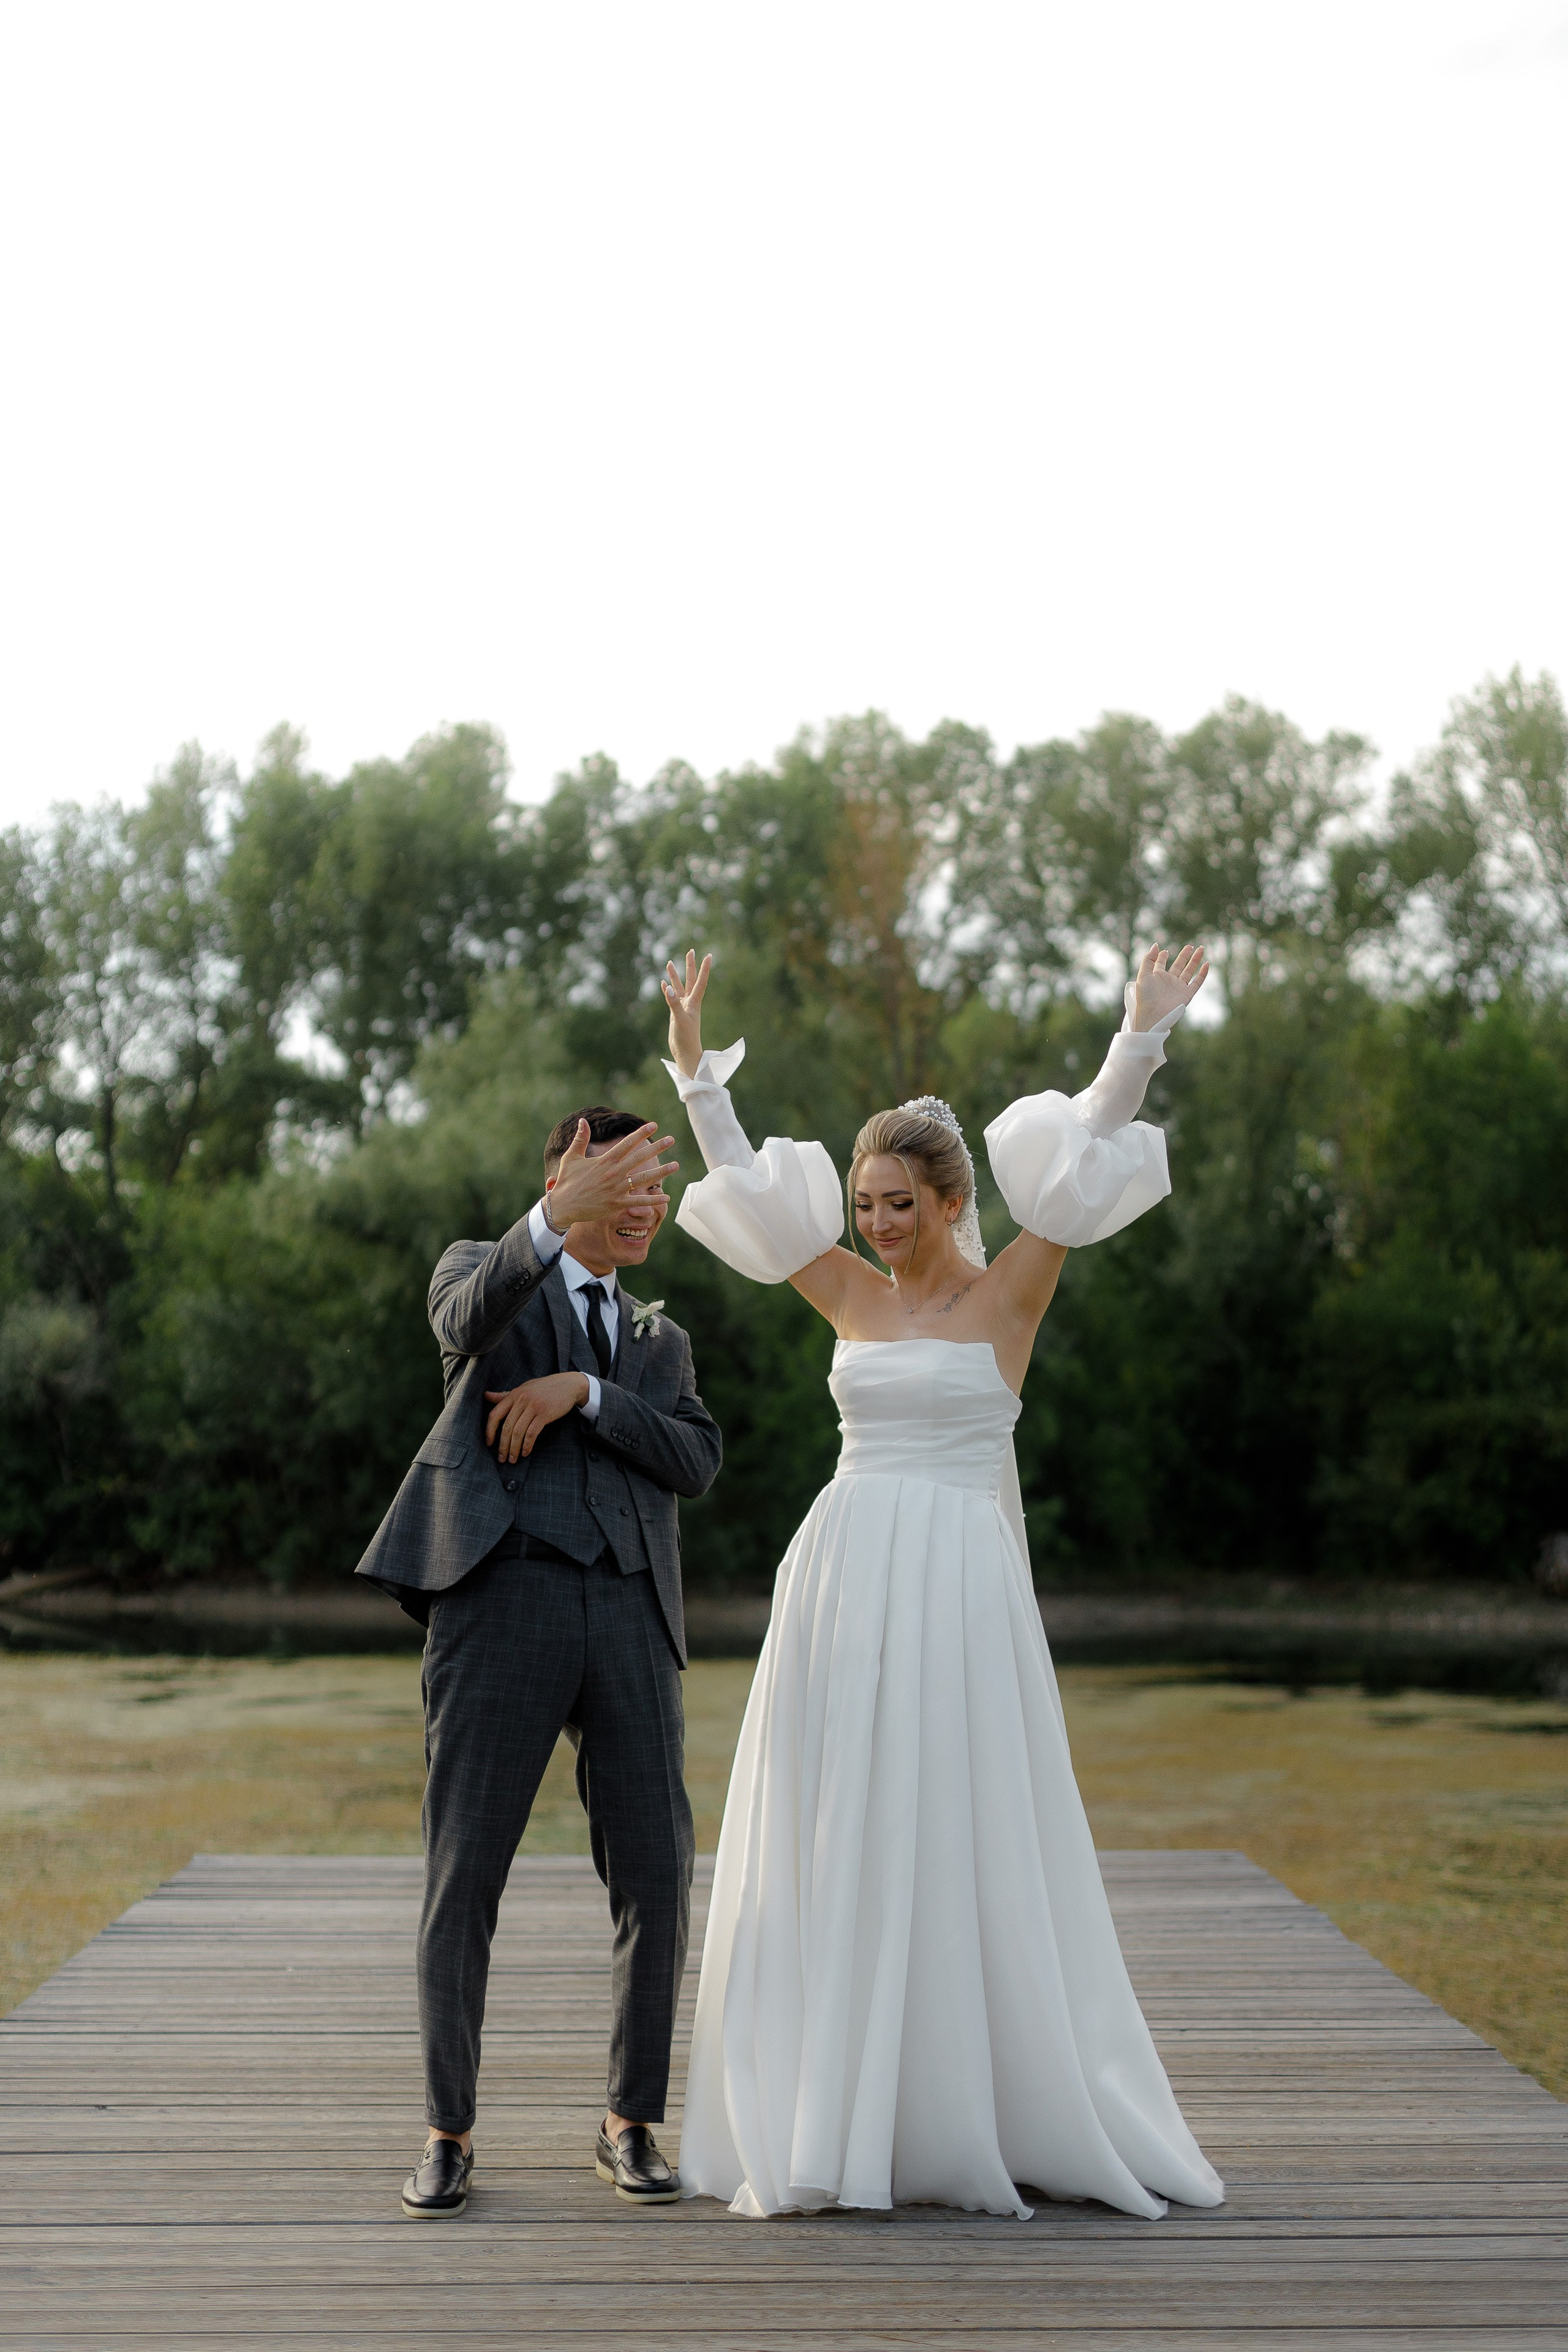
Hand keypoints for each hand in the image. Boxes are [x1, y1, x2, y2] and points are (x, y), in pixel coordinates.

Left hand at [484, 1373, 590, 1462]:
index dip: (489, 1431)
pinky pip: (532, 1433)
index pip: (495, 1414)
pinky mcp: (545, 1414)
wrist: (568, 1384)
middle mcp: (521, 1400)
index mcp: (514, 1394)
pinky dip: (527, 1445)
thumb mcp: (524, 1388)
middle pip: (507, 1427)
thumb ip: (505, 1395)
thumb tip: (486, 1395)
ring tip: (513, 1459)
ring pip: (518, 1432)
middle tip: (502, 1458)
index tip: (489, 1443)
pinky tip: (525, 1452)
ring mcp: (533, 1406)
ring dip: (514, 1448)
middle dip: (503, 1446)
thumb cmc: (544, 1388)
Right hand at [545, 1120, 678, 1229]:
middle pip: (639, 1158)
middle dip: (656, 1148)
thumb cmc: (566, 1181)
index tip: (653, 1125)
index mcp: (604, 1161)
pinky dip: (653, 1200)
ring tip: (676, 1165)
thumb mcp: (571, 1157)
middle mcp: (613, 1173)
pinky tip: (666, 1197)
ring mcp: (616, 1189)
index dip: (640, 1133)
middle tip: (671, 1139)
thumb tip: (582, 1120)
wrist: (562, 1206)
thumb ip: (580, 1139)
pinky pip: (638, 1202)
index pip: (626, 1144)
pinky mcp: (616, 1204)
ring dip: (661, 1172)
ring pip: (643, 1179)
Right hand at [662, 949, 710, 1078]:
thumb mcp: (679, 1020)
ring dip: (675, 976)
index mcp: (694, 1003)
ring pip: (679, 987)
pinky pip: (671, 997)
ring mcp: (683, 1008)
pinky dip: (667, 989)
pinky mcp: (676, 1014)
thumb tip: (667, 987)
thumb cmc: (686, 1039)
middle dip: (690, 966)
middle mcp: (690, 1003)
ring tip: (670, 963)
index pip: (700, 982)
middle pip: (691, 980)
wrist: (686, 1054)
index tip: (708, 955)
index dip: (704, 969)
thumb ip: (674, 1003)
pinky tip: (663, 983)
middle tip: (690, 951)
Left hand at [1130, 942, 1208, 1031]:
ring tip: (1201, 949)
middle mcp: (1169, 981)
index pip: (1161, 963)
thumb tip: (1156, 945)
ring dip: (1195, 960)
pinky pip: (1197, 983)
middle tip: (1191, 946)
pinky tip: (1206, 964)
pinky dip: (1202, 974)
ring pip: (1189, 971)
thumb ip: (1148, 959)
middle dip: (1185, 955)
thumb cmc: (1145, 996)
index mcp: (1157, 976)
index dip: (1163, 956)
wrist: (1153, 1014)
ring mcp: (1178, 987)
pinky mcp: (1186, 994)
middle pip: (1179, 965)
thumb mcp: (1143, 974)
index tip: (1165, 951)